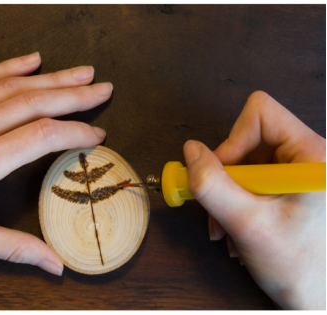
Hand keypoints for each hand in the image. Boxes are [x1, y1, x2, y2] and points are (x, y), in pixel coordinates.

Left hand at [0, 52, 110, 275]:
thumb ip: (15, 249)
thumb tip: (56, 266)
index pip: (43, 136)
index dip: (77, 131)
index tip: (98, 134)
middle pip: (35, 102)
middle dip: (75, 94)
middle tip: (103, 87)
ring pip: (12, 85)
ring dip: (52, 77)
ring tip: (81, 72)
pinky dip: (9, 65)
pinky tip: (32, 59)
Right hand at [183, 91, 325, 310]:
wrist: (316, 300)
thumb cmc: (299, 266)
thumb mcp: (248, 225)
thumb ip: (213, 185)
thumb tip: (191, 151)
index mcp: (311, 154)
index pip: (260, 114)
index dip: (232, 140)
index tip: (223, 175)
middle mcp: (306, 156)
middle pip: (248, 139)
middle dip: (226, 176)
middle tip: (220, 207)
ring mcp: (296, 172)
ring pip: (244, 162)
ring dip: (227, 194)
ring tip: (228, 227)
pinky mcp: (286, 186)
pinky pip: (249, 180)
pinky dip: (235, 202)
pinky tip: (237, 228)